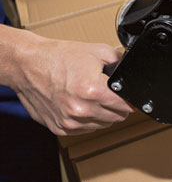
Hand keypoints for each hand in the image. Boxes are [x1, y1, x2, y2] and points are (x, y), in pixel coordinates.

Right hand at [9, 33, 133, 134]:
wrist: (27, 64)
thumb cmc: (59, 57)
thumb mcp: (97, 52)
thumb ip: (120, 63)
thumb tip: (134, 72)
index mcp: (93, 91)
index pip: (126, 106)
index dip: (129, 99)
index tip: (127, 96)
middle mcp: (81, 109)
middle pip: (118, 117)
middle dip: (117, 105)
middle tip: (107, 93)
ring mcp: (70, 121)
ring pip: (103, 125)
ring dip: (103, 114)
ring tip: (92, 97)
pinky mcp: (61, 128)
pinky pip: (86, 129)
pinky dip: (88, 119)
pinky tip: (80, 104)